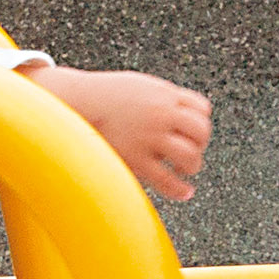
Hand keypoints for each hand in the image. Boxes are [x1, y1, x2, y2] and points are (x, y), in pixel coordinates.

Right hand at [33, 63, 209, 201]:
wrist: (75, 103)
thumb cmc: (105, 97)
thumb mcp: (139, 86)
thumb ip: (162, 97)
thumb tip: (180, 109)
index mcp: (164, 95)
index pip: (202, 108)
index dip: (201, 122)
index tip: (193, 133)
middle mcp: (161, 115)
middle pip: (201, 131)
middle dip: (200, 144)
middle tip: (190, 152)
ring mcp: (149, 137)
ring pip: (190, 156)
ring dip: (192, 165)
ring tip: (181, 168)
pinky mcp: (136, 159)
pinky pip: (168, 180)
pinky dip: (181, 189)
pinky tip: (185, 192)